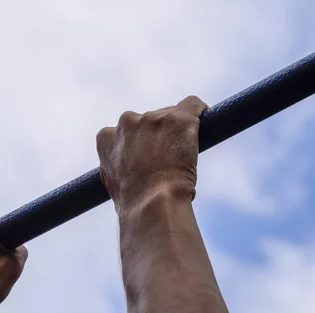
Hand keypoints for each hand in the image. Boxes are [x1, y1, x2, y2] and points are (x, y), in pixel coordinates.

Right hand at [96, 95, 207, 209]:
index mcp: (107, 138)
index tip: (147, 154)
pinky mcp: (179, 118)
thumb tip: (131, 173)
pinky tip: (207, 124)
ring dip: (177, 131)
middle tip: (168, 157)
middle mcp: (127, 122)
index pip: (124, 130)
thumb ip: (119, 167)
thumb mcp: (114, 183)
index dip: (137, 142)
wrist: (152, 203)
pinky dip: (200, 112)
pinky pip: (193, 106)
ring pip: (171, 116)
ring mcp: (154, 118)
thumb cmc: (135, 203)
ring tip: (184, 157)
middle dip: (157, 134)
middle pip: (147, 120)